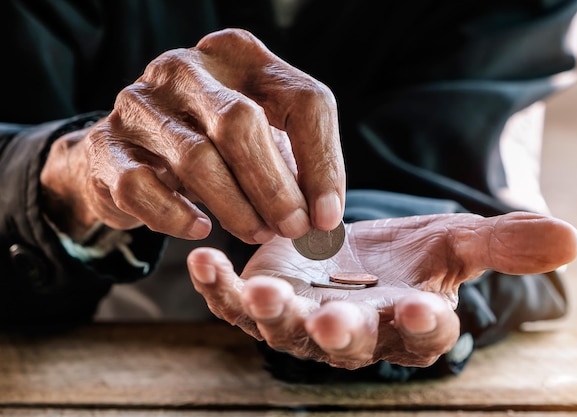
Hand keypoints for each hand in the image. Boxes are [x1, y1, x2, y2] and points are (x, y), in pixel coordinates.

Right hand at [40, 29, 343, 242]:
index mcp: (239, 56)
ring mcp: (140, 102)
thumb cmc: (212, 145)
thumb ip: (294, 166)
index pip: (303, 99)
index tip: (328, 216)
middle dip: (275, 188)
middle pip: (243, 123)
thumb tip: (325, 217)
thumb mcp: (261, 139)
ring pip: (196, 159)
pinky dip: (176, 216)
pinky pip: (142, 187)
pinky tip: (200, 229)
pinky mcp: (105, 144)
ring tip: (256, 232)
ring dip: (235, 208)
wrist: (132, 152)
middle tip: (293, 230)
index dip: (323, 163)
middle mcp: (186, 68)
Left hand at [187, 211, 576, 368]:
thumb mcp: (455, 238)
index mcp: (405, 322)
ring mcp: (300, 322)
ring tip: (263, 294)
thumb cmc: (406, 251)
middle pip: (350, 344)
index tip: (429, 307)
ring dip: (273, 317)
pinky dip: (218, 287)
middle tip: (337, 323)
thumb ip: (503, 242)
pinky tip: (203, 260)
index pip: (423, 334)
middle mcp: (352, 333)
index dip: (426, 324)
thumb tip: (571, 239)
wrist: (351, 245)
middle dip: (343, 335)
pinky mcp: (261, 300)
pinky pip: (233, 302)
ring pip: (286, 331)